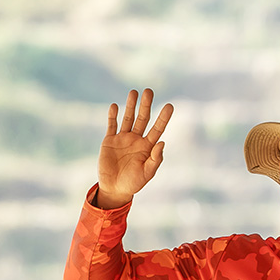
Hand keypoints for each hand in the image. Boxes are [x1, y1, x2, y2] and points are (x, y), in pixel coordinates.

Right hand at [93, 89, 172, 208]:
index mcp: (148, 146)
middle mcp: (136, 139)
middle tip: (149, 91)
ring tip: (133, 92)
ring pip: (128, 118)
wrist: (114, 189)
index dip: (163, 118)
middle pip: (143, 118)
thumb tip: (162, 142)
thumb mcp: (147, 173)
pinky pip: (112, 125)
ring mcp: (123, 138)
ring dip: (130, 106)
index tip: (170, 106)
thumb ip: (155, 159)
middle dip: (146, 105)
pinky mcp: (110, 141)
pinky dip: (113, 116)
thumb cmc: (133, 183)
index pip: (157, 128)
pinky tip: (115, 106)